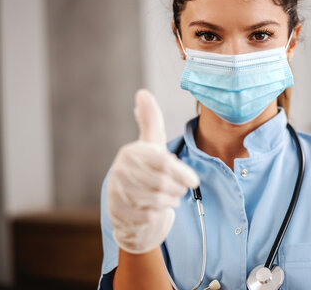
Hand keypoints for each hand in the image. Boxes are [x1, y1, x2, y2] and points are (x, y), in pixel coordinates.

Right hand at [107, 89, 199, 253]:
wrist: (128, 204)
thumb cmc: (145, 170)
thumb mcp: (151, 144)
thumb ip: (150, 120)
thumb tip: (142, 93)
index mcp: (132, 152)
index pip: (162, 163)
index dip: (181, 173)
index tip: (194, 181)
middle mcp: (121, 170)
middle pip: (162, 183)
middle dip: (177, 189)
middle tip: (181, 191)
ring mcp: (116, 191)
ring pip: (155, 200)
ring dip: (169, 202)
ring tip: (172, 199)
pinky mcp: (116, 211)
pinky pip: (146, 216)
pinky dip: (157, 215)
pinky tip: (158, 211)